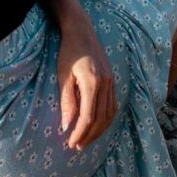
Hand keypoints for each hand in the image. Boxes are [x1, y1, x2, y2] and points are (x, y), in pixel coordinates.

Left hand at [57, 17, 117, 149]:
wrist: (81, 30)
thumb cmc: (69, 52)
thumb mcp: (63, 76)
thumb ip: (66, 102)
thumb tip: (66, 126)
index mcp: (93, 82)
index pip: (88, 117)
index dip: (80, 133)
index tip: (70, 143)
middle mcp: (106, 83)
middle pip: (101, 119)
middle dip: (90, 135)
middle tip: (77, 146)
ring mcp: (111, 81)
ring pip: (110, 114)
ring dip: (99, 130)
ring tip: (86, 139)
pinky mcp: (112, 79)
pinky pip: (113, 105)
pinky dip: (106, 119)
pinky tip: (97, 124)